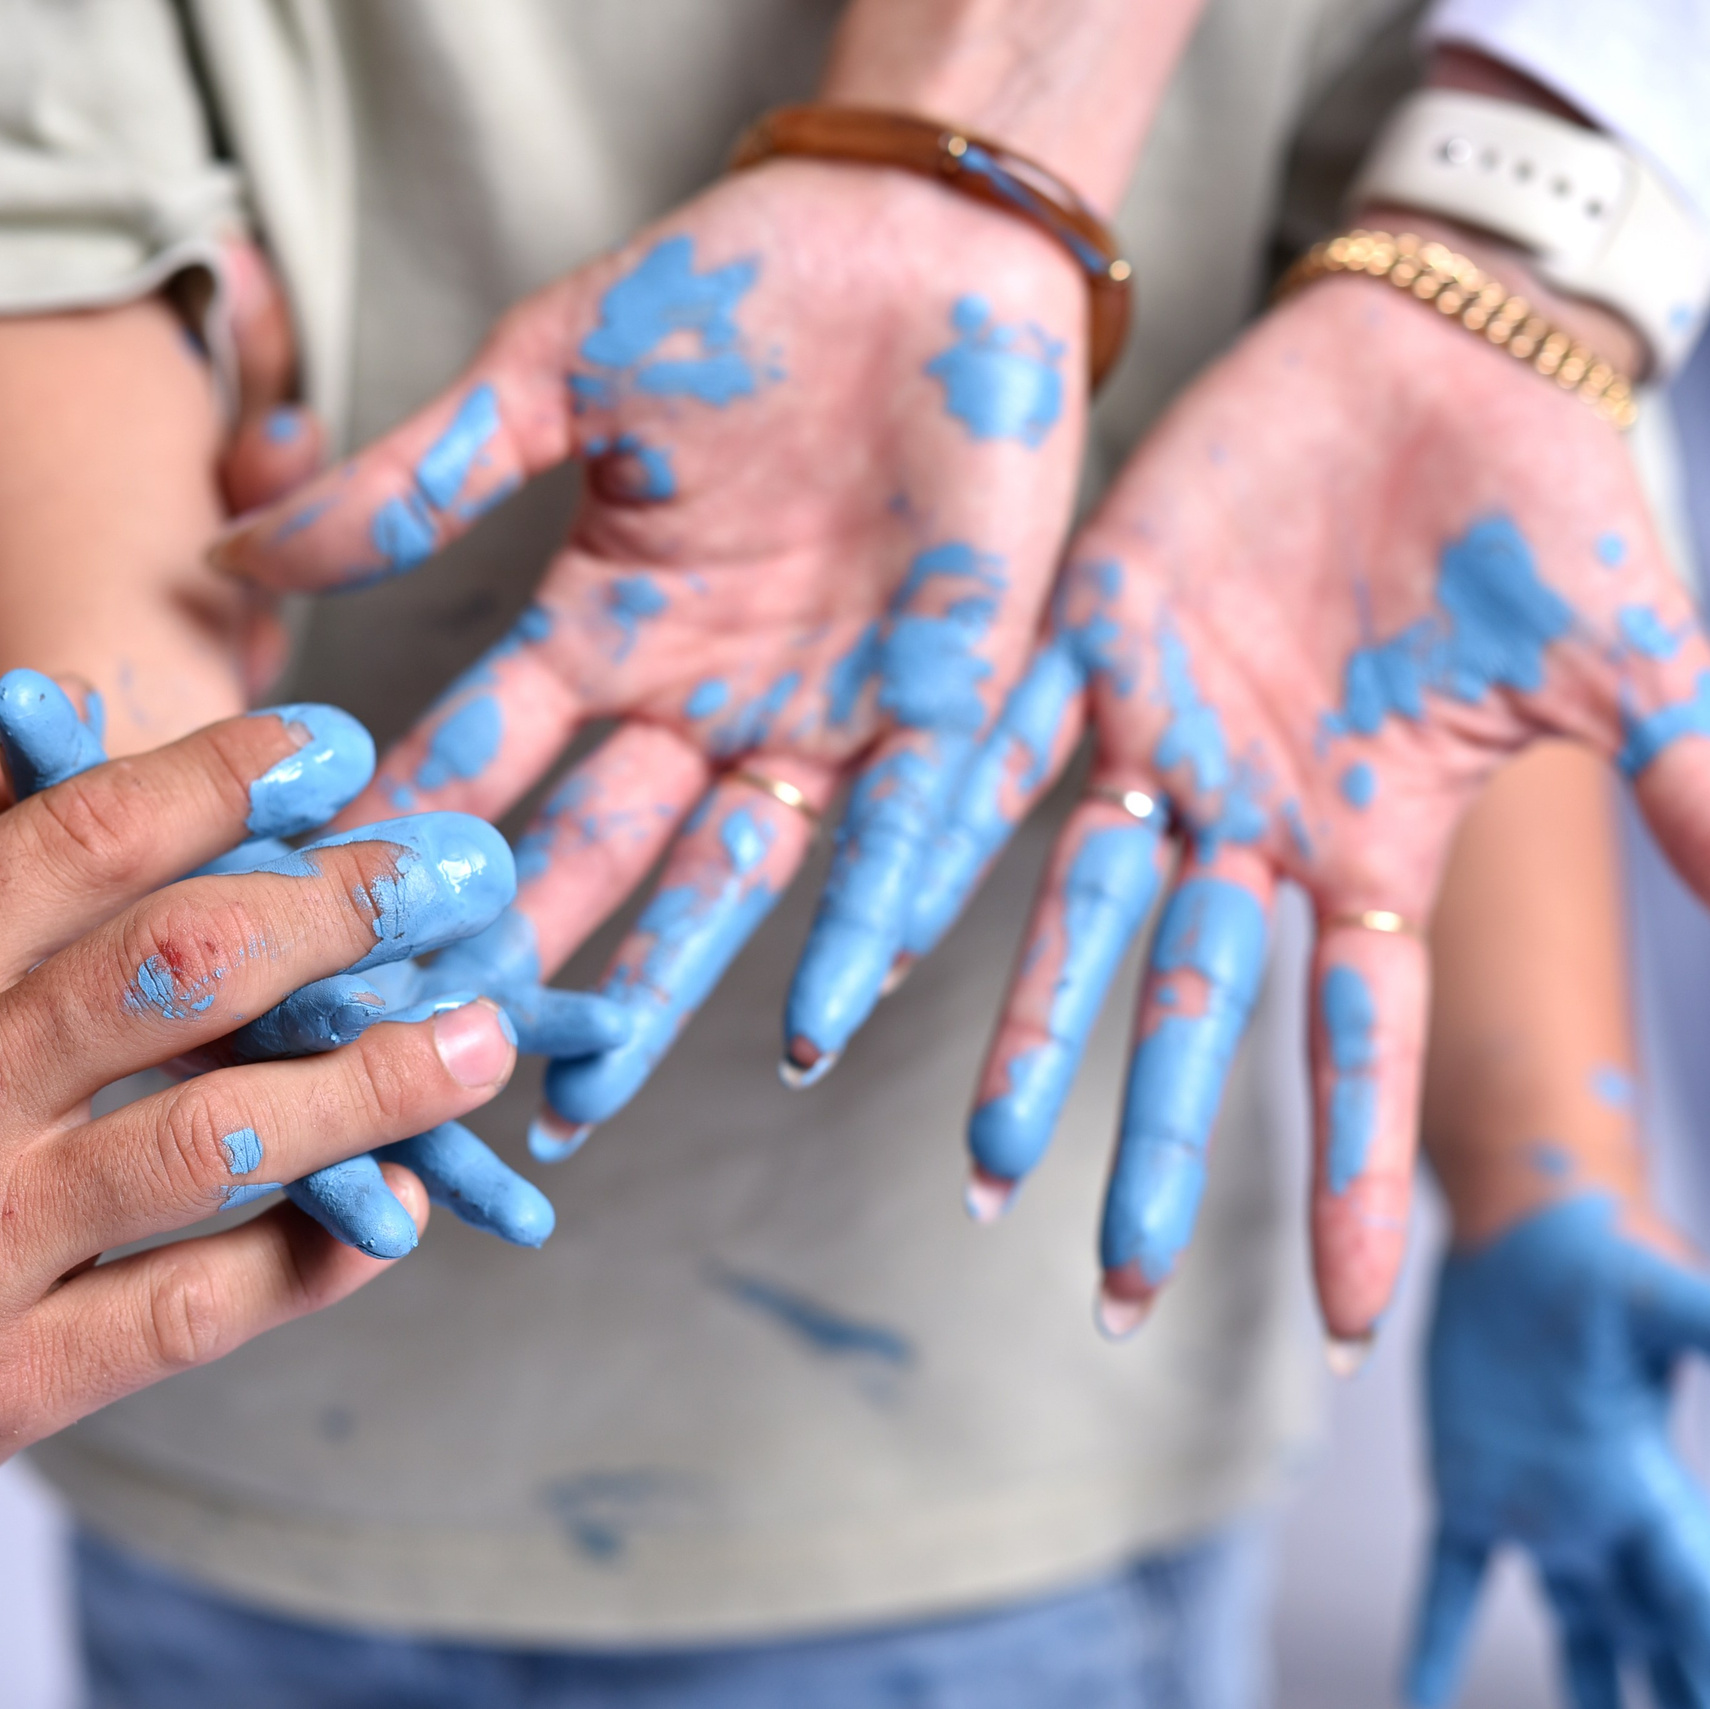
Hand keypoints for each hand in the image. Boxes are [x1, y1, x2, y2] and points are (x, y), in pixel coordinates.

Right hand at [0, 708, 519, 1457]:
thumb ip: (23, 902)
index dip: (216, 784)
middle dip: (338, 912)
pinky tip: (404, 1199)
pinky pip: (197, 1304)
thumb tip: (89, 736)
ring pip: (209, 1137)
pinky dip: (315, 1249)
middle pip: (171, 969)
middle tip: (461, 876)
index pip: (77, 843)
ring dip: (372, 1082)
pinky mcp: (17, 1378)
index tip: (333, 750)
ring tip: (482, 1037)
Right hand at [213, 159, 1086, 1153]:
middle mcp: (700, 697)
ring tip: (594, 1088)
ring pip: (733, 875)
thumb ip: (424, 472)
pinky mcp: (943, 702)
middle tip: (448, 1056)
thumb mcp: (555, 373)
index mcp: (604, 626)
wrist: (919, 247)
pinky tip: (821, 1019)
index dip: (412, 834)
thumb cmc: (737, 294)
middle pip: (596, 846)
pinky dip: (864, 922)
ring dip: (669, 983)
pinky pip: (902, 831)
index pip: (486, 753)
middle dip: (525, 948)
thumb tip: (245, 551)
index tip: (333, 924)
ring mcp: (817, 712)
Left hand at [887, 267, 1709, 1338]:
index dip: (1347, 1171)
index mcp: (1369, 843)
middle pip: (1190, 1010)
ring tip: (981, 1159)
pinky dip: (936, 841)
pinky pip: (991, 755)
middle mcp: (1248, 819)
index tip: (1341, 1320)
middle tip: (1101, 1289)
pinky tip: (875, 929)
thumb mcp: (1638, 664)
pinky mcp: (1088, 640)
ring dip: (1029, 1031)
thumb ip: (1698, 793)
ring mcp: (1162, 739)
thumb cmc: (1541, 501)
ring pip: (1076, 912)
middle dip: (1148, 1144)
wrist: (1439, 351)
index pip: (1359, 1041)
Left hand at [1406, 1193, 1709, 1707]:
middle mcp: (1603, 1513)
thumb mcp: (1678, 1300)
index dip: (1707, 1652)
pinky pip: (1449, 1581)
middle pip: (1655, 1634)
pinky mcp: (1464, 1486)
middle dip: (1680, 1688)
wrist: (1526, 1223)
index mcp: (1652, 1485)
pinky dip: (1432, 1643)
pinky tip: (1416, 1702)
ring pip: (1573, 1627)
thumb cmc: (1604, 1254)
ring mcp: (1532, 1506)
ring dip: (1590, 1689)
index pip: (1694, 1599)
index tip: (1709, 1701)